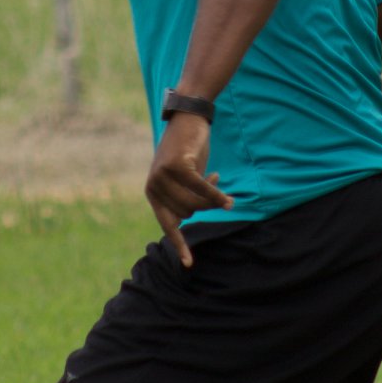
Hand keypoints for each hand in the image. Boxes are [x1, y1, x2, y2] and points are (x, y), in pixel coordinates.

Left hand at [144, 113, 233, 267]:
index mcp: (153, 193)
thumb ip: (186, 195)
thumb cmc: (187, 149)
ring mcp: (163, 177)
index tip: (189, 264)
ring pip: (196, 204)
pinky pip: (202, 190)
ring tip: (217, 182)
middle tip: (214, 186)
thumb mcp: (183, 177)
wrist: (187, 118)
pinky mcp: (177, 167)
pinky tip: (227, 200)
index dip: (180, 244)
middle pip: (189, 213)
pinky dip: (216, 195)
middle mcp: (154, 187)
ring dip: (211, 198)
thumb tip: (195, 213)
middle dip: (205, 205)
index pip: (168, 225)